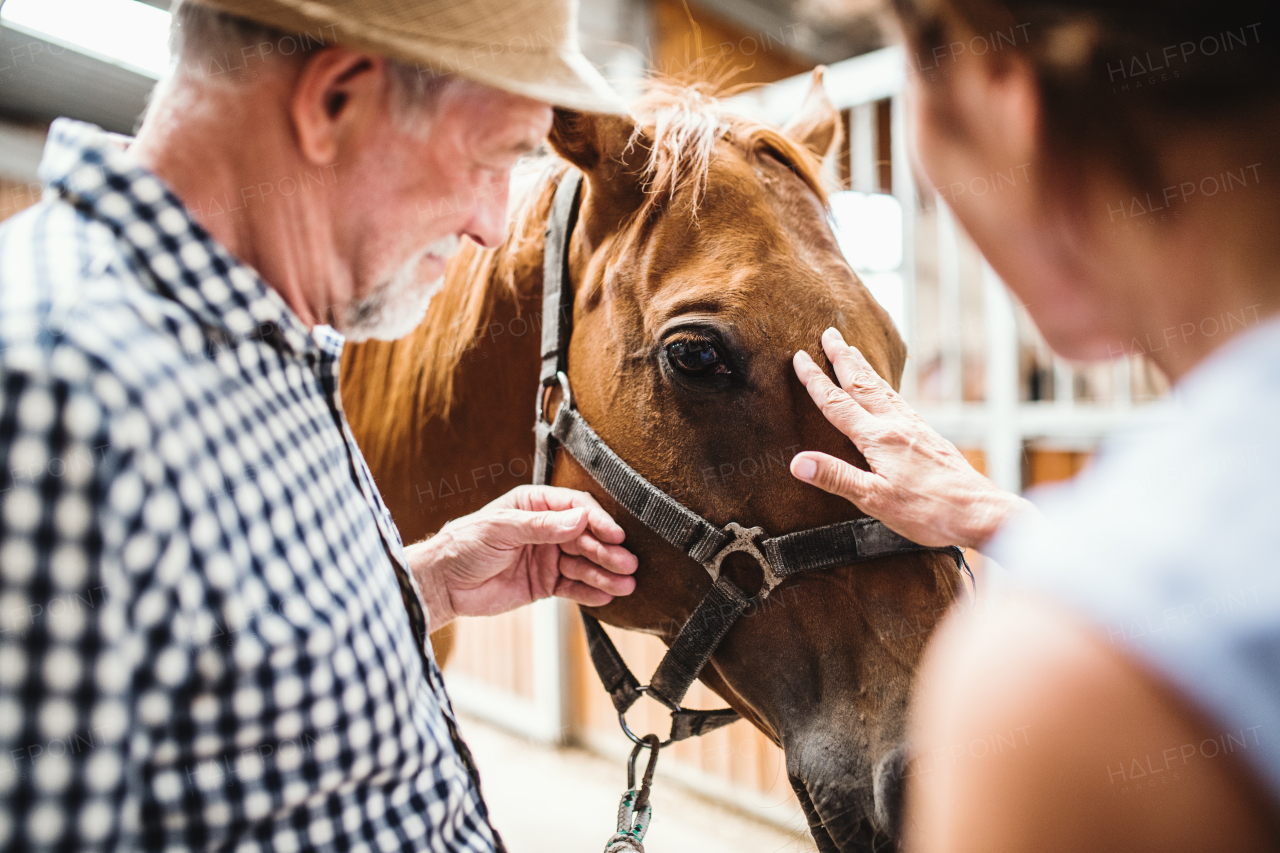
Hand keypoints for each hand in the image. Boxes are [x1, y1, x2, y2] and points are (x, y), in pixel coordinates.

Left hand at [408, 485, 638, 627]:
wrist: (443, 583)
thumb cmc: (465, 544)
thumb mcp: (501, 528)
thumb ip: (541, 526)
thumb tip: (580, 518)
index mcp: (535, 505)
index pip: (575, 508)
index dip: (597, 521)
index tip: (615, 534)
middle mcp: (546, 529)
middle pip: (586, 537)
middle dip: (607, 551)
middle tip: (627, 563)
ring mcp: (548, 557)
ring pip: (584, 564)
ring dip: (605, 574)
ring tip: (626, 584)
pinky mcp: (545, 583)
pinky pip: (573, 587)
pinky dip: (590, 592)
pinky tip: (607, 596)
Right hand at [790, 327, 1030, 548]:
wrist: (978, 512)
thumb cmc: (928, 511)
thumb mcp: (874, 499)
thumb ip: (835, 477)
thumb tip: (797, 461)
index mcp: (878, 439)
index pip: (838, 404)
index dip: (816, 380)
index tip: (799, 358)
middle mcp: (896, 425)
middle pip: (862, 384)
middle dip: (842, 358)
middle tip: (828, 333)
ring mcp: (915, 428)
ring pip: (882, 389)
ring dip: (863, 367)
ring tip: (852, 349)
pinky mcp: (928, 436)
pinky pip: (898, 400)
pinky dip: (883, 386)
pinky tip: (885, 390)